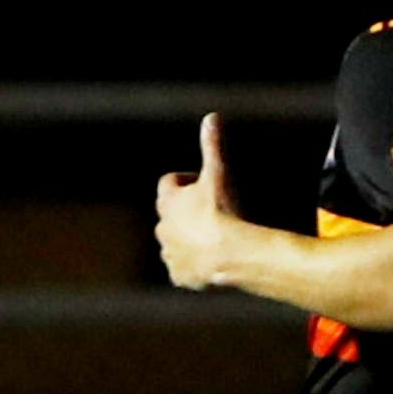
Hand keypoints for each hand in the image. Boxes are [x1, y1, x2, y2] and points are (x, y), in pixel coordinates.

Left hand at [153, 112, 237, 289]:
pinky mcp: (179, 276)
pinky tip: (212, 261)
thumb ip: (212, 146)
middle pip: (171, 215)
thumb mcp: (218, 174)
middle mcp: (162, 228)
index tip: (203, 183)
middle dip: (187, 212)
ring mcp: (169, 254)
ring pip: (175, 243)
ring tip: (214, 238)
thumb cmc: (224, 211)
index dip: (186, 181)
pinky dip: (194, 265)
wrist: (230, 254)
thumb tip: (211, 117)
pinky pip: (183, 269)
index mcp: (167, 202)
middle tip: (213, 212)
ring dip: (189, 239)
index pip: (169, 184)